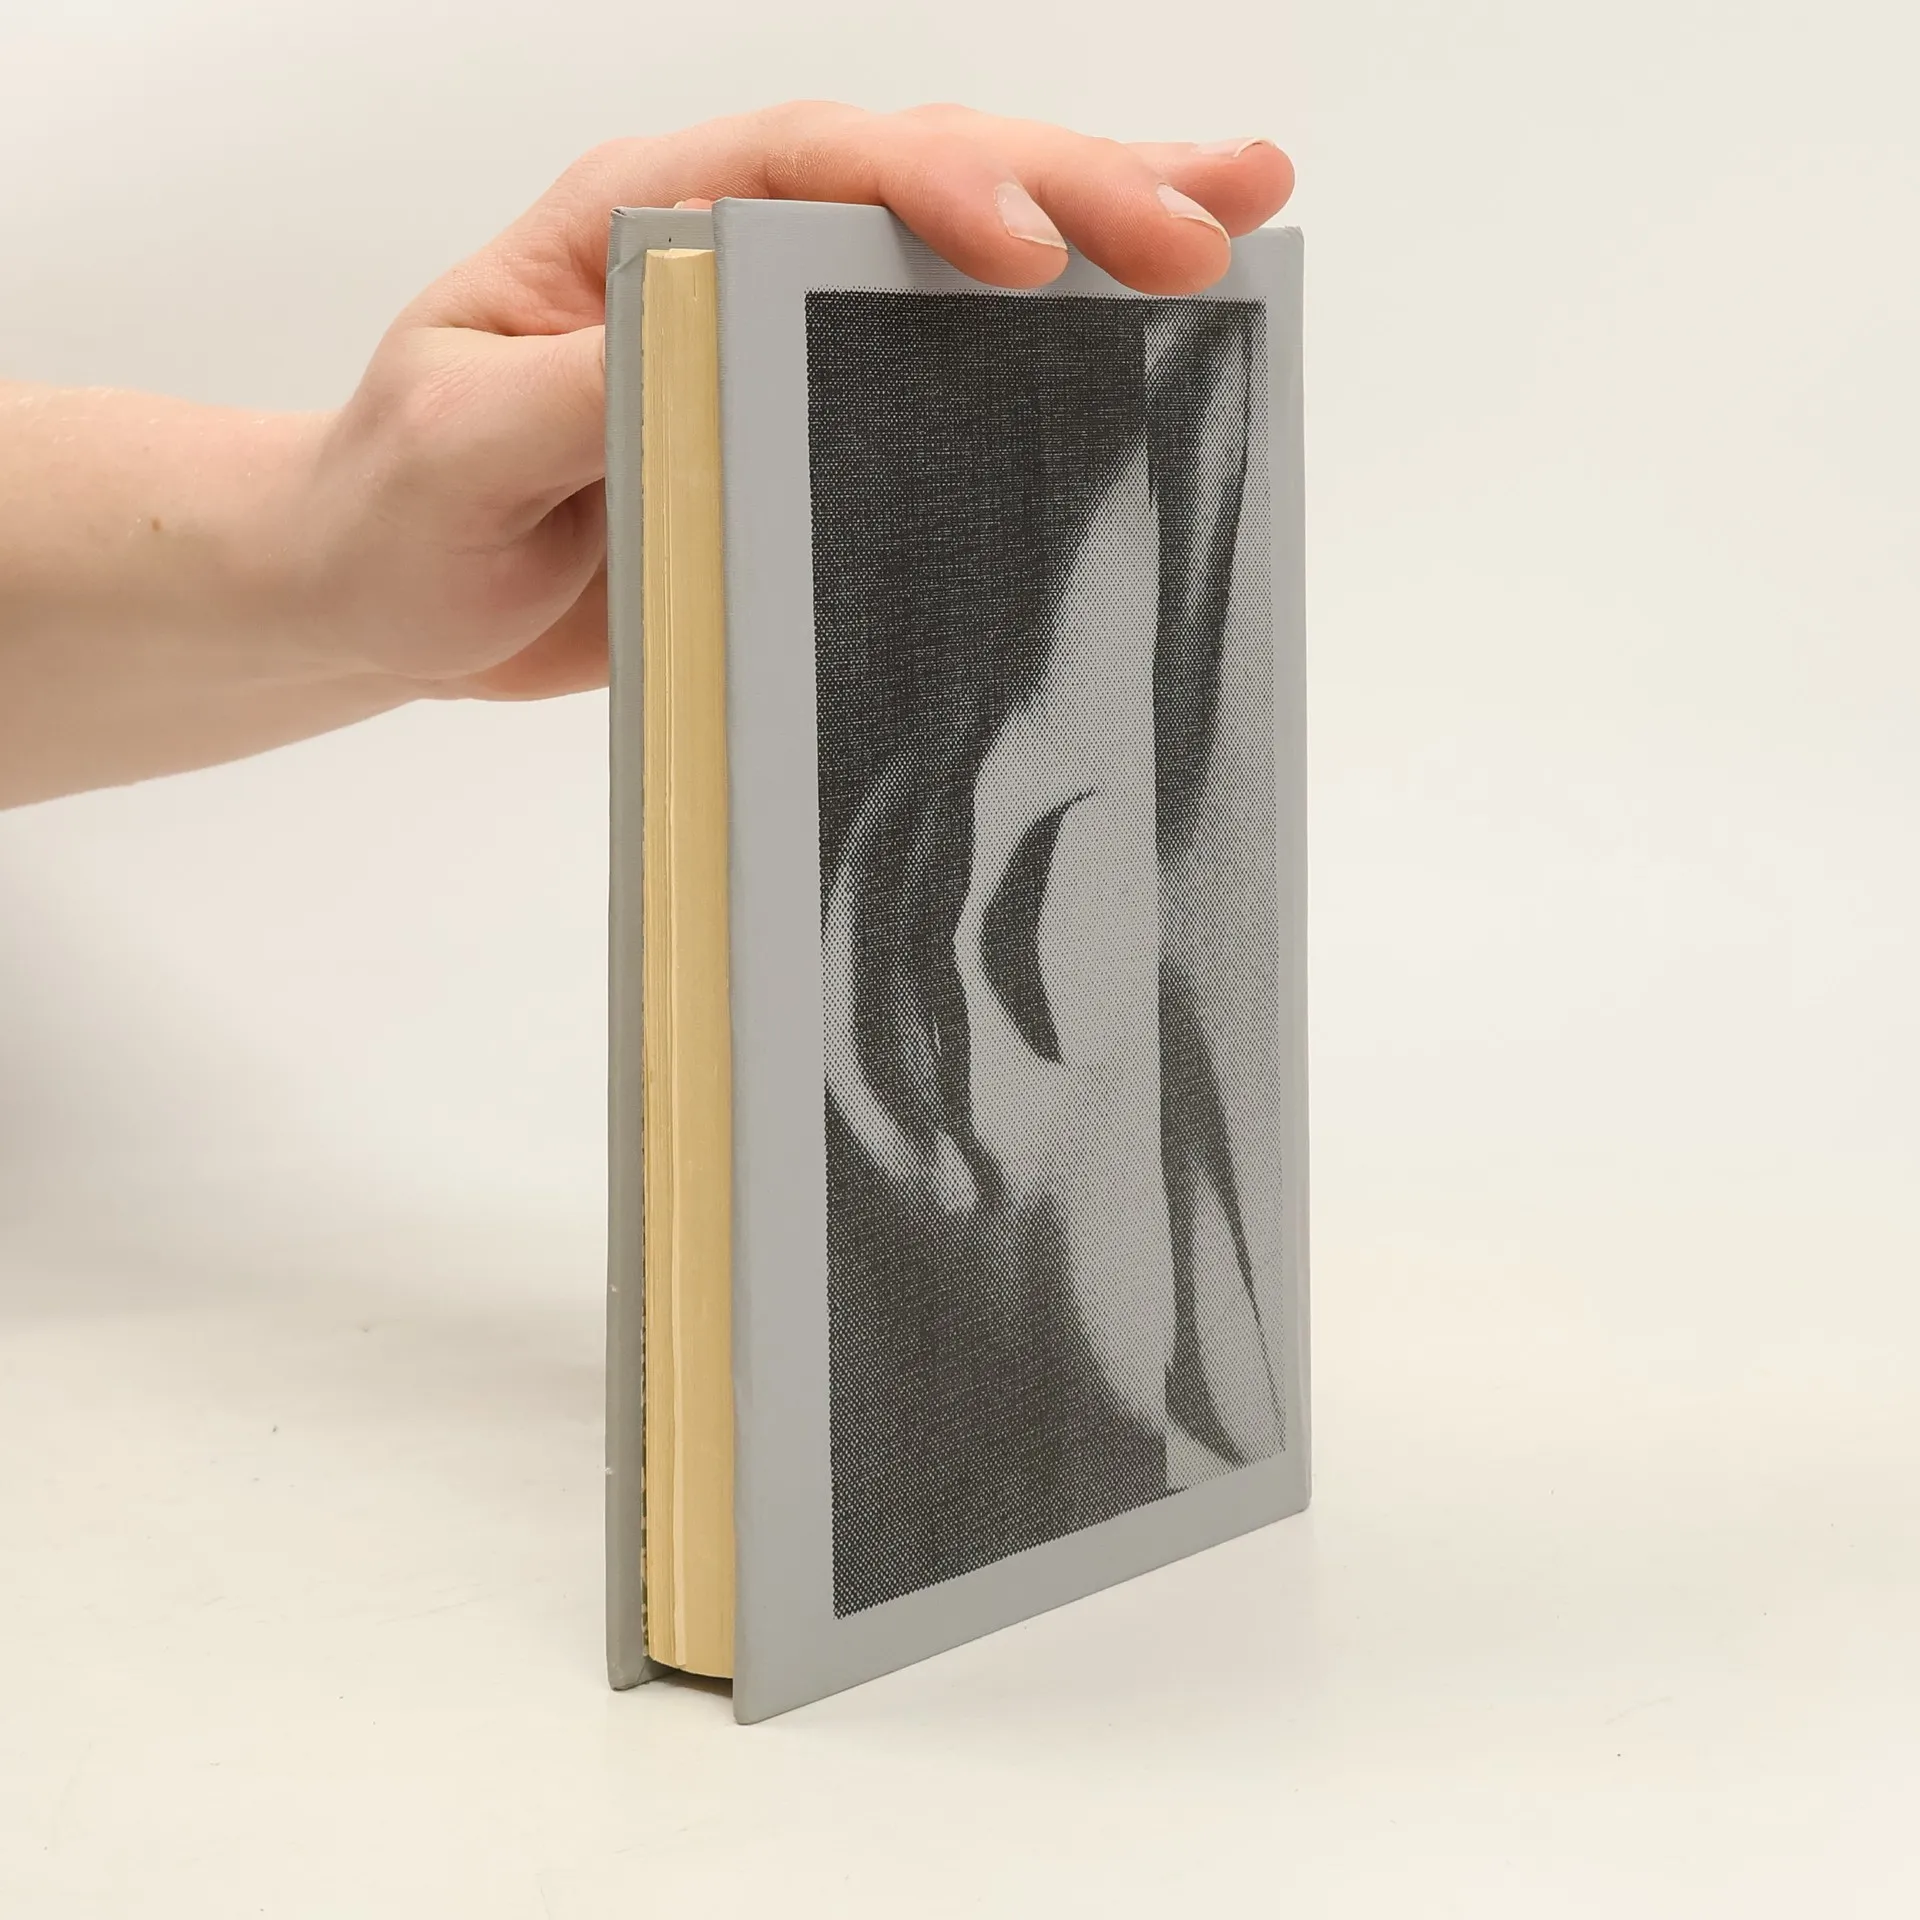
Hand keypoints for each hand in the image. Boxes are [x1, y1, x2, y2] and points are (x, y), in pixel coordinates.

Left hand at [303, 103, 1295, 703]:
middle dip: (1075, 187)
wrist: (388, 592)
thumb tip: (715, 343)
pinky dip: (1049, 346)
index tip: (1025, 258)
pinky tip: (1142, 329)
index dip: (929, 193)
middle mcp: (728, 253)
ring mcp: (779, 337)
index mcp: (640, 224)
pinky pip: (942, 369)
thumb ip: (581, 388)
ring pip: (957, 250)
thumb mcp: (457, 441)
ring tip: (1239, 210)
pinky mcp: (808, 426)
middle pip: (922, 177)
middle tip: (1214, 214)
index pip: (808, 166)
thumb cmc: (401, 505)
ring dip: (1102, 225)